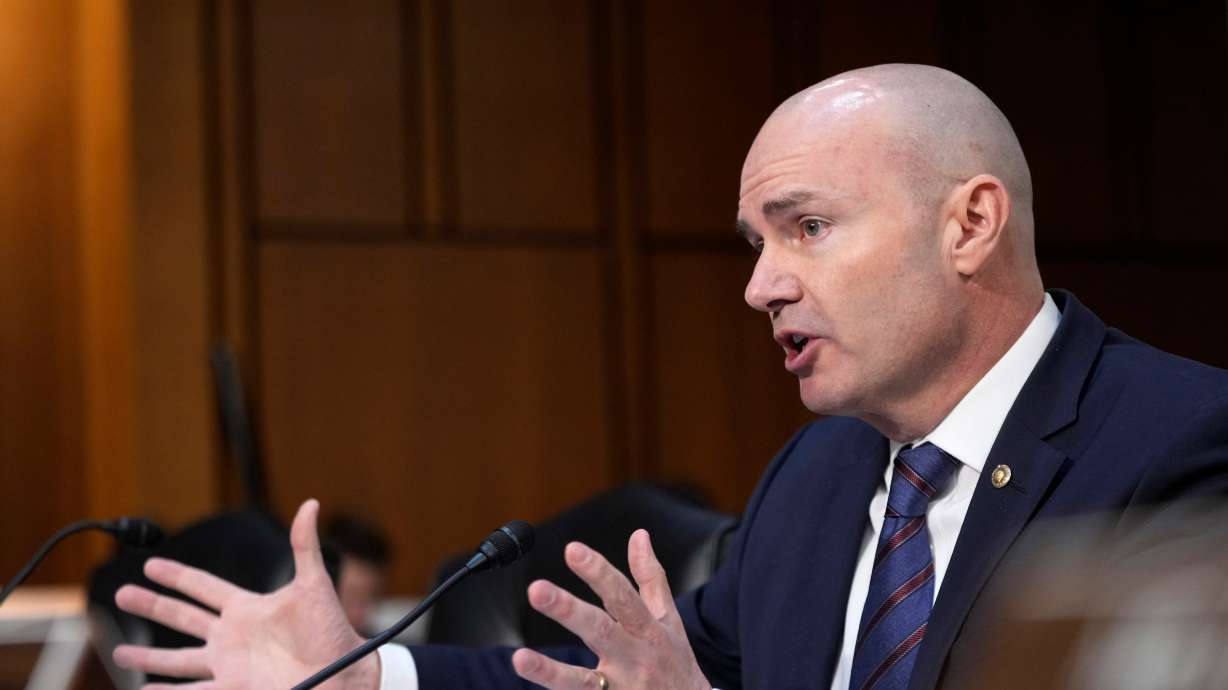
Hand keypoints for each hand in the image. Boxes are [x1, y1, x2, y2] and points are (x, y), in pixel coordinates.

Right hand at [111, 500, 377, 689]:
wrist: (344, 672)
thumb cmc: (333, 630)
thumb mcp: (315, 585)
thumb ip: (305, 545)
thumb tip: (310, 503)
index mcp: (248, 608)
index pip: (204, 587)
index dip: (177, 576)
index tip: (150, 564)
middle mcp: (233, 636)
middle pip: (181, 618)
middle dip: (152, 606)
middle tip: (121, 594)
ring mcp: (230, 664)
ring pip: (177, 660)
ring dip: (149, 658)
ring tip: (120, 654)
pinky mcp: (233, 688)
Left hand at [511, 530, 710, 689]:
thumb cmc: (676, 664)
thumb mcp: (669, 620)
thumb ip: (650, 578)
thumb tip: (639, 535)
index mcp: (647, 630)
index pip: (621, 595)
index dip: (597, 572)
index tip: (572, 550)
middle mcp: (634, 658)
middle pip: (599, 631)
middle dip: (567, 610)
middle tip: (536, 589)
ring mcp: (621, 689)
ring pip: (582, 682)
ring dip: (551, 673)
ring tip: (521, 659)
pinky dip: (557, 689)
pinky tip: (531, 680)